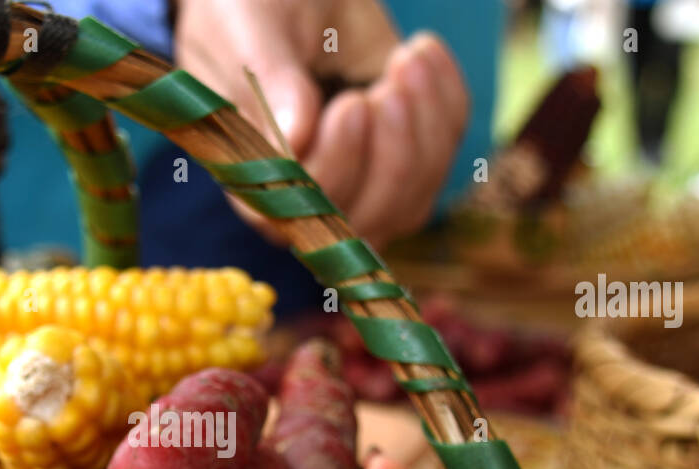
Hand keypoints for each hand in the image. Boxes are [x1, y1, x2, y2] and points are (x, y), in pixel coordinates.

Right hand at [175, 0, 469, 249]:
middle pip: (366, 219)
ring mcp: (359, 183)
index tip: (354, 102)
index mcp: (253, 178)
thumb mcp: (254, 33)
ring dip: (427, 130)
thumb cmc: (252, 9)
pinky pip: (443, 153)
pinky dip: (446, 102)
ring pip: (412, 200)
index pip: (302, 208)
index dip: (337, 166)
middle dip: (393, 156)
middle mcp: (304, 197)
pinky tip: (421, 51)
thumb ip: (271, 84)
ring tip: (408, 58)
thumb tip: (293, 141)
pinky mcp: (402, 154)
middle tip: (392, 84)